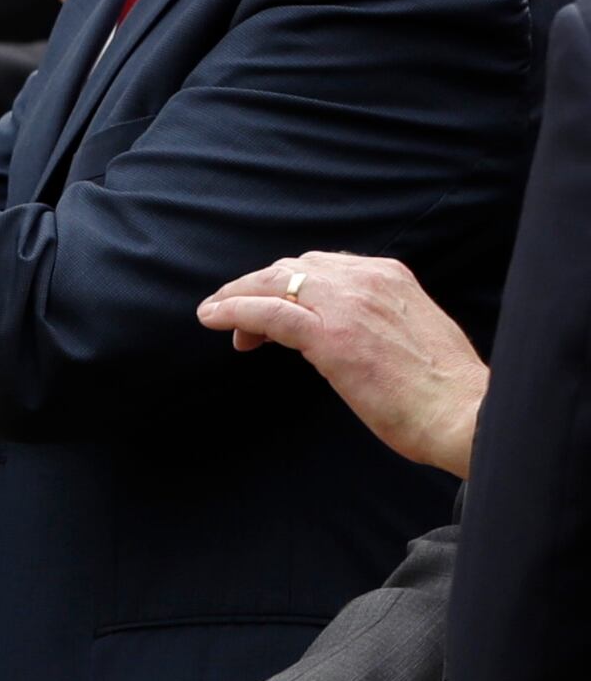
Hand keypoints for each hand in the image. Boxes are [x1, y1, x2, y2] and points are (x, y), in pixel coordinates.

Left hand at [200, 253, 487, 477]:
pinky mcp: (331, 335)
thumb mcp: (410, 334)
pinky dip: (234, 311)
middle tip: (231, 312)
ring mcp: (348, 304)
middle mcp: (367, 279)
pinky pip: (268, 313)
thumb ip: (377, 320)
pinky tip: (213, 318)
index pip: (321, 266)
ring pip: (274, 285)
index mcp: (389, 276)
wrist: (466, 414)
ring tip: (214, 313)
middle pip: (291, 269)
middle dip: (256, 287)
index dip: (287, 284)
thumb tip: (347, 331)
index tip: (270, 307)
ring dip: (237, 296)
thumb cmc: (443, 390)